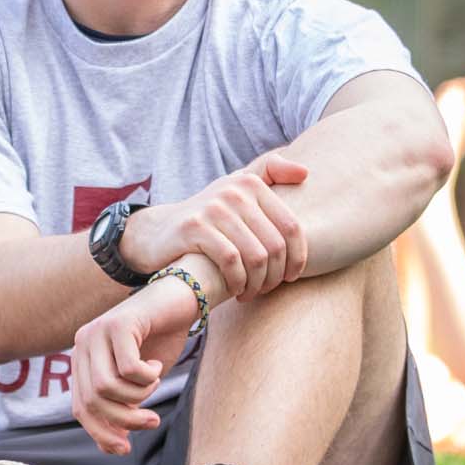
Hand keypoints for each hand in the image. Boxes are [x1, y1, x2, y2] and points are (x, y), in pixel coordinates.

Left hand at [70, 278, 198, 453]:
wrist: (181, 299)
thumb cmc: (159, 341)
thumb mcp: (137, 383)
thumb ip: (121, 407)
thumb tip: (110, 447)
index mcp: (82, 358)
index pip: (80, 408)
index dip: (101, 432)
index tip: (125, 449)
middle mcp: (83, 342)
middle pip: (92, 400)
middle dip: (125, 420)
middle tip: (153, 422)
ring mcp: (97, 330)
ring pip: (107, 387)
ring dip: (139, 396)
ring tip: (156, 384)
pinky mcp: (118, 323)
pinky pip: (129, 368)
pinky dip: (148, 376)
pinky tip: (156, 365)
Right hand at [121, 153, 310, 301]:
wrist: (158, 232)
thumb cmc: (209, 217)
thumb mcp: (235, 188)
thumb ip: (269, 173)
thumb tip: (305, 172)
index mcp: (250, 183)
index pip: (292, 227)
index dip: (298, 258)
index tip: (290, 277)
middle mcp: (234, 191)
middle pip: (275, 246)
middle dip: (276, 276)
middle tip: (267, 289)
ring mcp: (213, 208)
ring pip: (256, 256)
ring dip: (258, 283)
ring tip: (252, 293)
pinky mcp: (194, 227)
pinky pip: (231, 261)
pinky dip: (238, 282)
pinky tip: (236, 290)